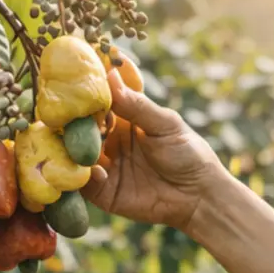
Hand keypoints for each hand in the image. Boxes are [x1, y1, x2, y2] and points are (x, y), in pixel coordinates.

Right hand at [81, 80, 227, 232]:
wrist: (199, 197)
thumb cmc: (189, 154)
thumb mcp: (166, 125)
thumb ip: (137, 105)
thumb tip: (110, 75)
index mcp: (123, 116)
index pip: (99, 97)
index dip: (88, 87)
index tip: (78, 74)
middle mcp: (108, 137)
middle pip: (80, 124)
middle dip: (75, 119)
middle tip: (75, 115)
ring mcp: (103, 163)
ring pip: (75, 152)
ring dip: (74, 147)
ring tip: (84, 144)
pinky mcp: (102, 191)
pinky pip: (82, 183)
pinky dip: (84, 176)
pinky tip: (97, 172)